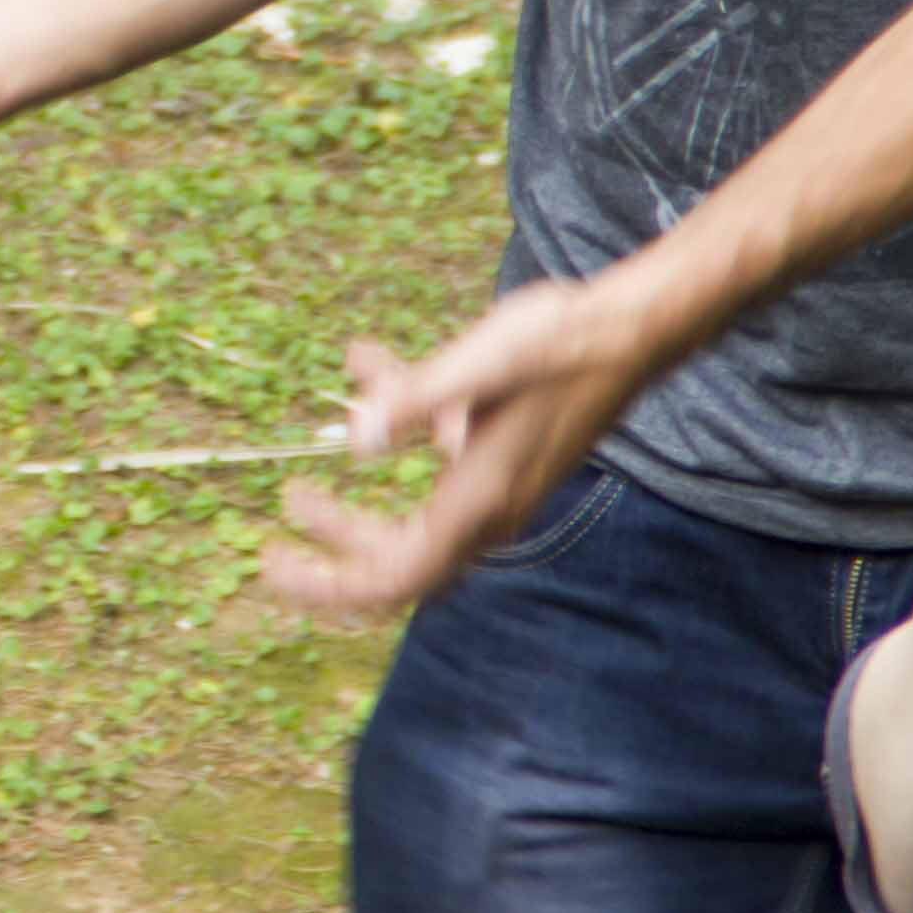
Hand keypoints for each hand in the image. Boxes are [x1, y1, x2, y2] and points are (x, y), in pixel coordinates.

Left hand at [265, 273, 671, 620]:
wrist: (635, 327)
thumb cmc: (564, 344)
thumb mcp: (480, 363)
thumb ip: (414, 399)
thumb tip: (354, 440)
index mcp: (479, 503)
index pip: (393, 577)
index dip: (330, 584)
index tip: (276, 568)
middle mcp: (488, 509)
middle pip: (397, 559)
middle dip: (335, 550)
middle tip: (279, 535)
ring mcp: (496, 484)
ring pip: (412, 517)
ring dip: (356, 509)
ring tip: (301, 480)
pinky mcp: (502, 453)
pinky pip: (435, 459)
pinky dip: (398, 424)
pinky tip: (365, 361)